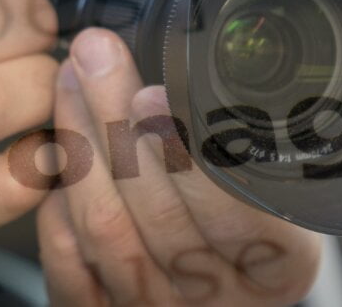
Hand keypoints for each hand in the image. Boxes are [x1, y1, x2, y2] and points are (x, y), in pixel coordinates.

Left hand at [37, 28, 321, 306]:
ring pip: (109, 231)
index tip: (156, 93)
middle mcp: (223, 299)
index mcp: (283, 265)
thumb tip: (194, 68)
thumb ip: (250, 140)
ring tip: (72, 81)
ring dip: (83, 144)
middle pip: (161, 214)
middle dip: (119, 123)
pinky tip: (59, 153)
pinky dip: (58, 204)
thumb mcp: (281, 175)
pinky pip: (69, 264)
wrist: (222, 284)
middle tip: (97, 59)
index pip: (238, 215)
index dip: (190, 155)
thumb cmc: (257, 212)